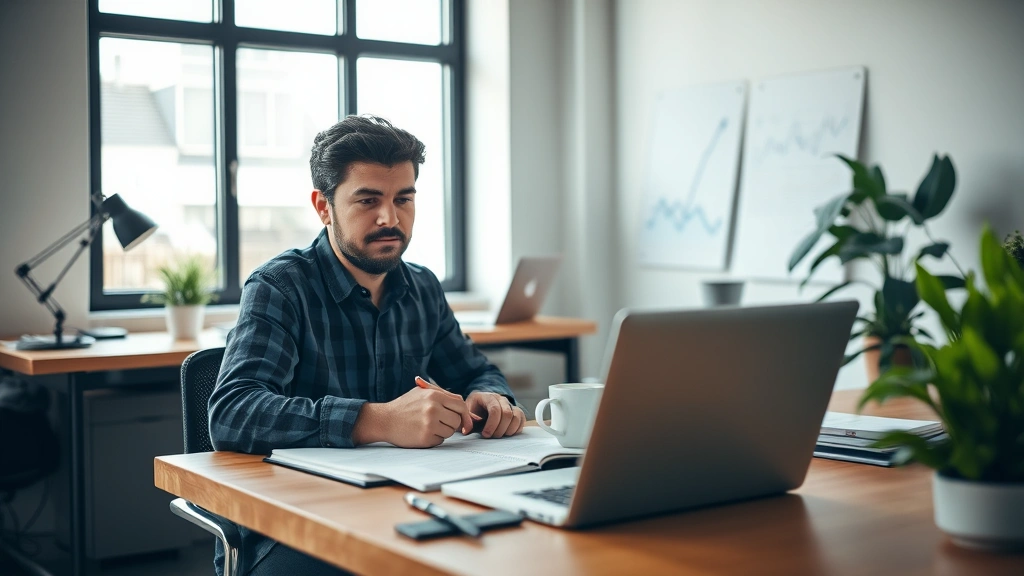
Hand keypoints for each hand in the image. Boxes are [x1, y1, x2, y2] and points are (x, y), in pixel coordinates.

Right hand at [354, 387, 473, 447]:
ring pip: (450, 431)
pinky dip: (434, 438)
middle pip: (457, 420)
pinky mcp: (425, 438)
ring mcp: (429, 424)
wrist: (384, 419)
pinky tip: (422, 432)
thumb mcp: (422, 393)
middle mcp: (433, 408)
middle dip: (452, 423)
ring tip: (428, 426)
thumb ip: (443, 395)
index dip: (465, 414)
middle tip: (440, 422)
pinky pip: (440, 440)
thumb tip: (464, 407)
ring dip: (443, 431)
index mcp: (434, 395)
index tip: (465, 422)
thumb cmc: (405, 406)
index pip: (461, 405)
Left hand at [467, 392, 524, 437]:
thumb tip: (466, 431)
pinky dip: (516, 429)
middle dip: (500, 429)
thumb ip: (466, 421)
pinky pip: (521, 419)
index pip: (495, 409)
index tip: (485, 434)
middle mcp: (501, 399)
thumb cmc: (473, 410)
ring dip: (509, 430)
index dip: (491, 424)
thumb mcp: (466, 412)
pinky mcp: (516, 411)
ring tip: (500, 436)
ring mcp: (510, 404)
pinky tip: (507, 433)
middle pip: (507, 414)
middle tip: (492, 437)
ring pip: (516, 416)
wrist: (480, 405)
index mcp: (487, 397)